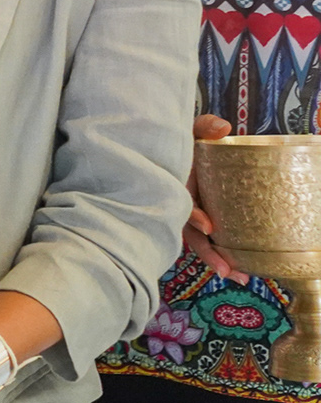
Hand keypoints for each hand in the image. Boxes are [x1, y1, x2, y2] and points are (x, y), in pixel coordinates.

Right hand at [185, 114, 239, 281]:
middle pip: (190, 232)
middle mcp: (177, 203)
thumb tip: (222, 128)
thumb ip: (203, 125)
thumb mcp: (187, 130)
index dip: (193, 215)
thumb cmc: (177, 140)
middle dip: (209, 253)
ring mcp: (184, 213)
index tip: (207, 226)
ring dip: (216, 259)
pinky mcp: (193, 218)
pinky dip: (216, 253)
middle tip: (228, 271)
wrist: (164, 147)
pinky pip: (202, 238)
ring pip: (197, 240)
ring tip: (238, 277)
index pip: (181, 203)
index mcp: (174, 184)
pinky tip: (233, 268)